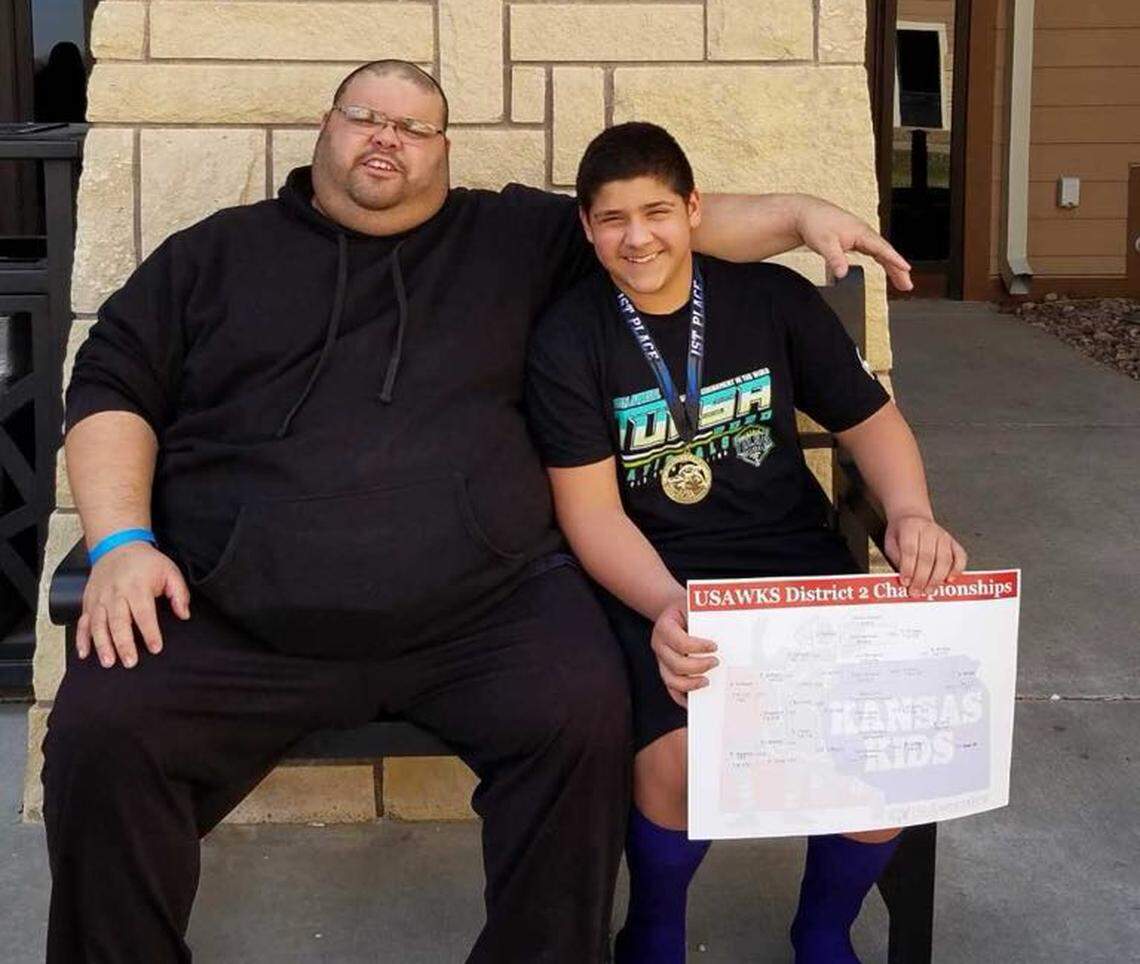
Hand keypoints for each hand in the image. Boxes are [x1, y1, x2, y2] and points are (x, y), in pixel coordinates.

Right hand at [77, 541, 190, 667]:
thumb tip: (183, 614)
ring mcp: (99, 599)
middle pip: (118, 622)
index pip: (144, 613)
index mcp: (137, 587)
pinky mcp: (88, 602)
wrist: (117, 546)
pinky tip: (84, 653)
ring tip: (108, 661)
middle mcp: (115, 594)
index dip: (150, 632)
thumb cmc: (146, 562)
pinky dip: (81, 638)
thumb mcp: (170, 571)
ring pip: (98, 624)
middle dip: (123, 643)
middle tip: (130, 661)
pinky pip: (82, 622)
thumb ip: (179, 593)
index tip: (155, 648)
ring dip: (102, 644)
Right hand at [650, 604, 718, 707]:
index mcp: (664, 626)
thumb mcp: (694, 605)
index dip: (697, 647)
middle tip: (716, 662)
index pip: (679, 642)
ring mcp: (661, 660)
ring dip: (690, 684)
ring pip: (671, 680)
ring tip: (707, 682)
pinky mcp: (665, 670)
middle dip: (698, 666)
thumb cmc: (687, 609)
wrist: (675, 611)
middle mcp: (659, 645)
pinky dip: (682, 697)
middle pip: (675, 664)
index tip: (714, 647)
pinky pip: (671, 689)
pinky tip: (695, 699)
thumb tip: (728, 631)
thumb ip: (705, 615)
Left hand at [795, 196, 912, 291]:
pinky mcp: (855, 240)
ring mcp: (860, 236)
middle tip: (907, 285)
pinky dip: (882, 260)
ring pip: (881, 253)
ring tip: (902, 282)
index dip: (894, 259)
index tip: (906, 269)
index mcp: (860, 232)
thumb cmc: (815, 224)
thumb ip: (835, 259)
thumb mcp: (824, 243)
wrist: (806, 214)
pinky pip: (874, 252)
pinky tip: (887, 268)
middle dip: (898, 268)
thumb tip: (843, 274)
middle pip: (886, 252)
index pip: (882, 248)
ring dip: (892, 266)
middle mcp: (864, 233)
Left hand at [884, 515, 966, 596]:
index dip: (908, 569)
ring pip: (944, 559)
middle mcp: (929, 530)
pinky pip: (960, 557)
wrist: (913, 517)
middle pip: (928, 557)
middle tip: (916, 591)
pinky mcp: (954, 542)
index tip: (905, 583)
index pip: (910, 550)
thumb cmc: (901, 533)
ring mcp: (944, 536)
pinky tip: (949, 580)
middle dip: (922, 578)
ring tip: (929, 590)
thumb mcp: (891, 543)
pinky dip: (957, 570)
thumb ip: (897, 560)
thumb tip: (904, 580)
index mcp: (910, 528)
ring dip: (937, 578)